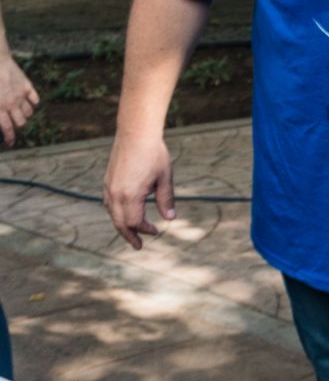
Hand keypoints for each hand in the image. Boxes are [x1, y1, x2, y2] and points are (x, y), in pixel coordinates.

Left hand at [0, 52, 36, 147]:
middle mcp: (12, 104)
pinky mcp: (27, 86)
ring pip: (29, 112)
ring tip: (18, 112)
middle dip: (17, 125)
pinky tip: (27, 102)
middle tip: (12, 122)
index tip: (11, 143)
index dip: (10, 138)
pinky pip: (35, 100)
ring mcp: (21, 95)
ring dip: (24, 115)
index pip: (8, 129)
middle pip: (21, 122)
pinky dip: (33, 103)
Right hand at [104, 132, 173, 249]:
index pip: (135, 223)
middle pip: (120, 223)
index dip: (145, 230)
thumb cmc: (154, 154)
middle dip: (129, 236)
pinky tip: (124, 214)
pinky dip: (116, 213)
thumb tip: (171, 219)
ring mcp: (108, 188)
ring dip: (122, 225)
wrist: (135, 133)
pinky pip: (108, 204)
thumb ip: (166, 200)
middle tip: (138, 246)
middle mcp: (115, 194)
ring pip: (112, 214)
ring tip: (131, 233)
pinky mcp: (107, 181)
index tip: (156, 231)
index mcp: (130, 195)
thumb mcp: (164, 178)